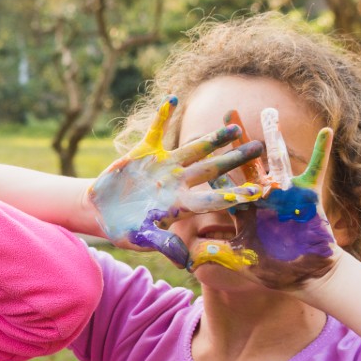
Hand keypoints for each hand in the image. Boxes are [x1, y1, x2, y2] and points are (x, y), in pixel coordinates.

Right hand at [88, 96, 264, 267]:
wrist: (101, 210)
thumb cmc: (123, 229)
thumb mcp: (140, 239)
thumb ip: (162, 245)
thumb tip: (185, 261)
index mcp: (179, 204)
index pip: (212, 199)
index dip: (234, 195)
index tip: (257, 191)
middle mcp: (177, 182)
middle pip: (212, 169)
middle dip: (235, 159)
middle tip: (259, 147)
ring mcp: (163, 165)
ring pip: (193, 148)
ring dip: (212, 137)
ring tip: (233, 126)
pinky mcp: (145, 152)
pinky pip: (157, 131)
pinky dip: (163, 116)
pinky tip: (173, 99)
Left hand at [189, 108, 339, 288]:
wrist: (305, 276)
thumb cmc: (271, 270)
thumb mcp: (239, 260)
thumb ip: (215, 254)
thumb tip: (186, 255)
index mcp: (240, 209)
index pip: (220, 185)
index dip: (208, 168)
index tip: (194, 148)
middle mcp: (259, 196)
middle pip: (244, 163)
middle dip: (236, 140)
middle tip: (227, 113)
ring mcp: (283, 194)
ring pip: (276, 160)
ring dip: (274, 137)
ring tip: (270, 111)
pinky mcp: (307, 196)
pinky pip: (315, 170)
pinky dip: (321, 152)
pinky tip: (325, 131)